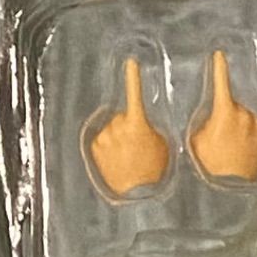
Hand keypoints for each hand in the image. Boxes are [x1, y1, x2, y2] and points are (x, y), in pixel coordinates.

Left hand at [88, 57, 169, 194]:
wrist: (137, 193)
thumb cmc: (154, 169)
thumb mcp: (161, 143)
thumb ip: (150, 127)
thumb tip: (141, 122)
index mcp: (137, 124)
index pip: (134, 94)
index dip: (133, 77)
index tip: (131, 62)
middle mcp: (117, 127)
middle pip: (122, 115)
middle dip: (127, 124)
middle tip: (137, 143)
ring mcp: (104, 137)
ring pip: (111, 127)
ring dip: (117, 135)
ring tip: (127, 154)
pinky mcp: (95, 148)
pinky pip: (103, 139)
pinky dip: (108, 145)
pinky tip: (117, 158)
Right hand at [189, 50, 256, 180]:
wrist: (233, 189)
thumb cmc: (210, 165)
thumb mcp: (195, 140)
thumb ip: (203, 121)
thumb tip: (208, 115)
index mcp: (224, 112)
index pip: (220, 83)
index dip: (219, 67)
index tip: (219, 55)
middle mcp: (244, 115)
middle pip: (233, 105)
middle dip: (226, 114)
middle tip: (218, 135)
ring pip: (246, 117)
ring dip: (240, 125)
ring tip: (230, 146)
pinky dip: (250, 134)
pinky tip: (242, 149)